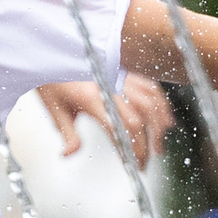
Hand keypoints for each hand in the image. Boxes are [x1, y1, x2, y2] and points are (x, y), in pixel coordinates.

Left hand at [38, 73, 174, 166]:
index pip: (118, 129)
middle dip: (145, 145)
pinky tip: (165, 121)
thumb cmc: (54, 81)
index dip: (130, 149)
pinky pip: (150, 88)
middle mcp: (109, 86)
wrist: (53, 51)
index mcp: (91, 98)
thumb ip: (67, 134)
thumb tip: (68, 155)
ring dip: (158, 127)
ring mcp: (120, 77)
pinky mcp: (125, 71)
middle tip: (144, 163)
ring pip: (150, 103)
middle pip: (138, 119)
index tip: (133, 165)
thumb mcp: (54, 109)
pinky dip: (161, 105)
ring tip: (158, 147)